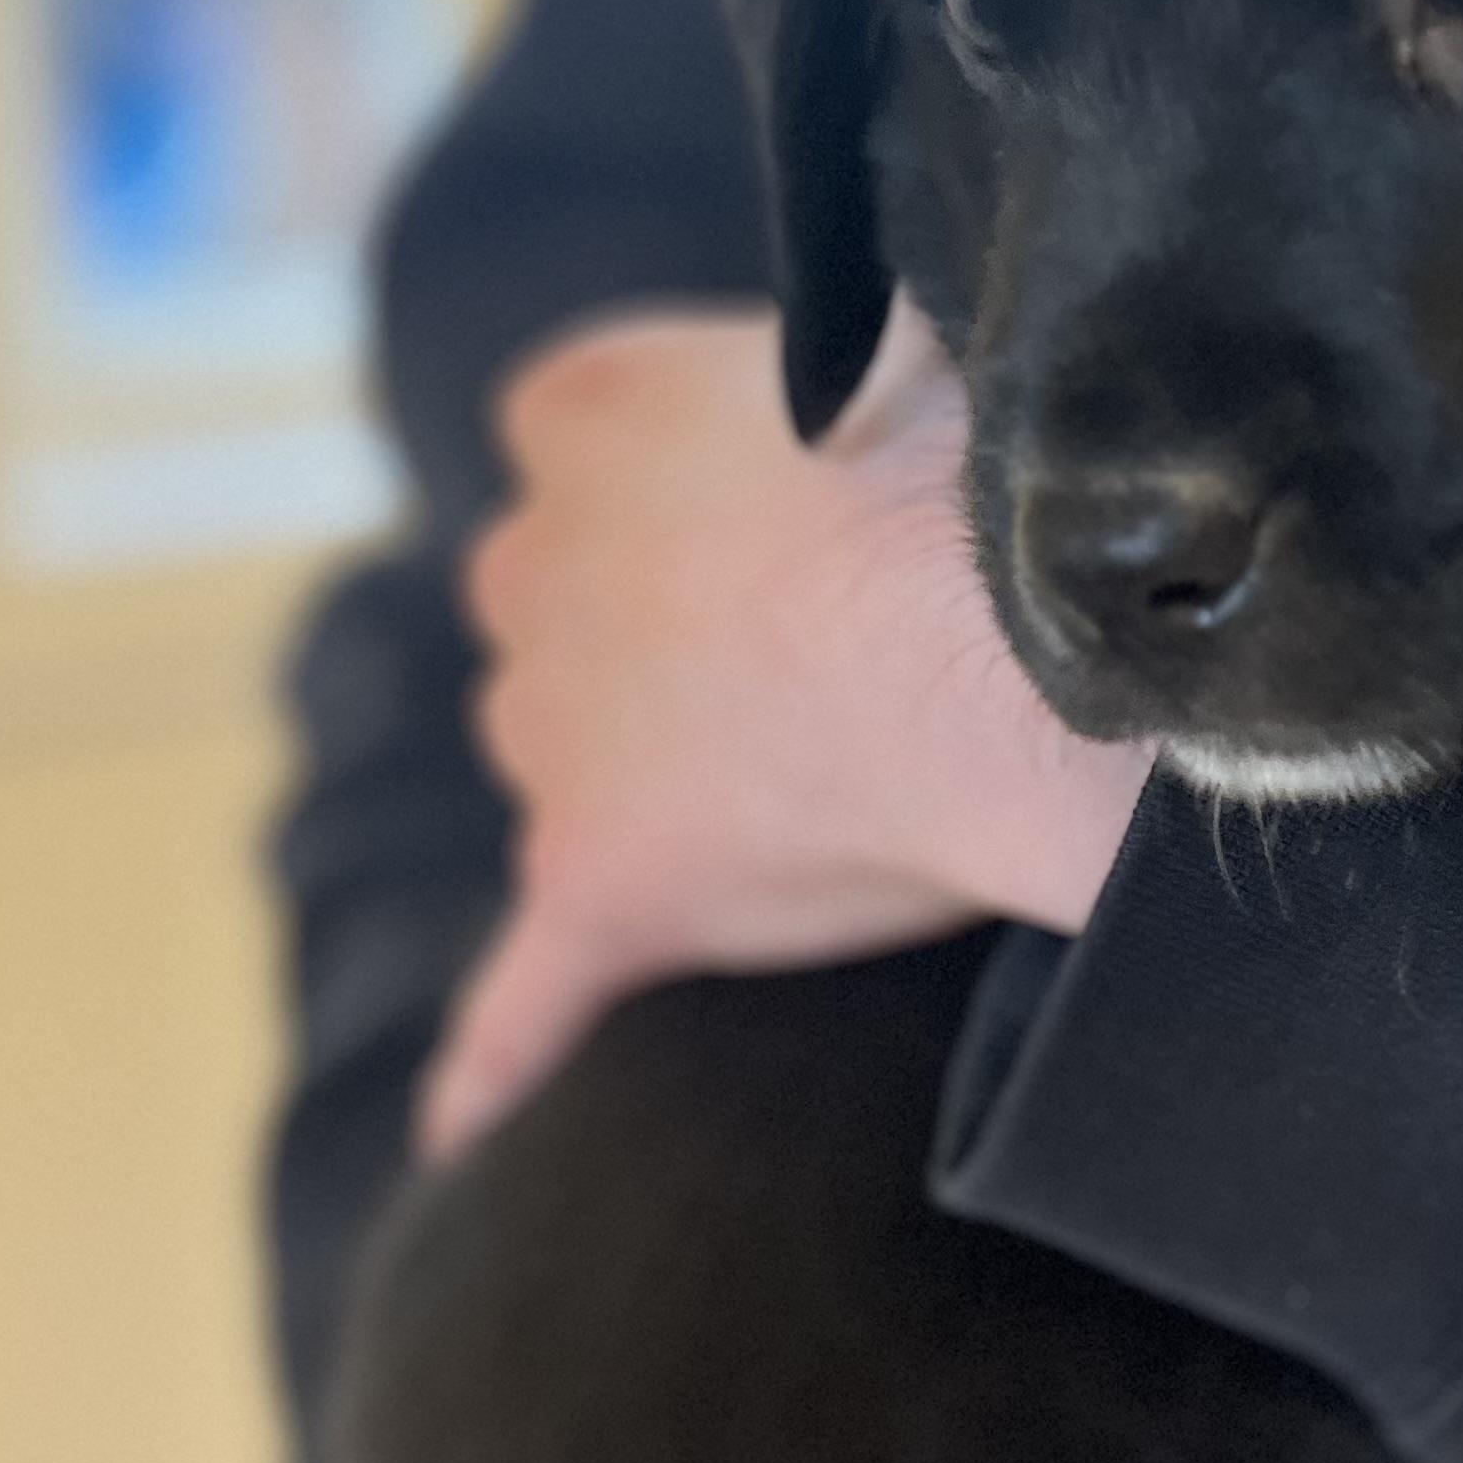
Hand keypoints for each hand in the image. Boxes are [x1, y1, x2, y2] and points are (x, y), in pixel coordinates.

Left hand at [418, 300, 1151, 1160]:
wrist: (1000, 634)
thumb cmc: (975, 471)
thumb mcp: (884, 339)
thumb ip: (821, 364)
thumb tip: (858, 372)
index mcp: (581, 410)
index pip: (585, 446)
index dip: (699, 494)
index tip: (798, 518)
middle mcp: (525, 564)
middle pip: (556, 606)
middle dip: (652, 636)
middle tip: (822, 660)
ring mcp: (548, 732)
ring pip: (563, 759)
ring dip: (650, 779)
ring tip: (820, 787)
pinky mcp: (596, 878)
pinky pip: (524, 987)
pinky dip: (499, 1051)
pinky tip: (462, 1123)